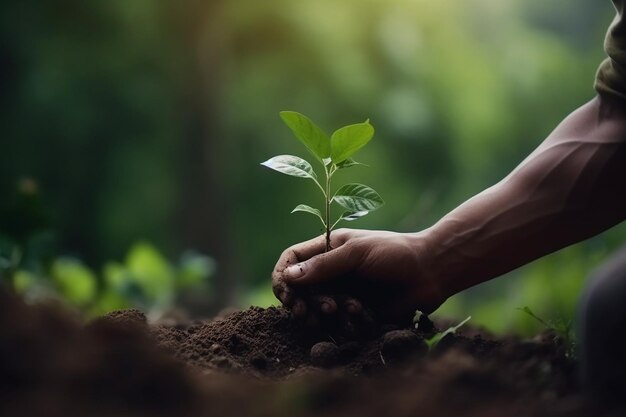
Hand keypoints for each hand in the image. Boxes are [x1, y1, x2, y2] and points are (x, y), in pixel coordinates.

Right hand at [271, 228, 447, 323]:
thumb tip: (288, 277)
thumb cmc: (394, 253)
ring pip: (318, 309)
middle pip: (300, 290)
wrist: (431, 272)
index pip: (291, 260)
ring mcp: (343, 291)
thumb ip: (323, 265)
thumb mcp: (356, 253)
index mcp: (327, 248)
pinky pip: (339, 322)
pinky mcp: (356, 311)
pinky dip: (346, 322)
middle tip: (311, 313)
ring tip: (348, 309)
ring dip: (327, 313)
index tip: (287, 295)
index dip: (283, 277)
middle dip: (303, 302)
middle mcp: (331, 271)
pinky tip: (361, 315)